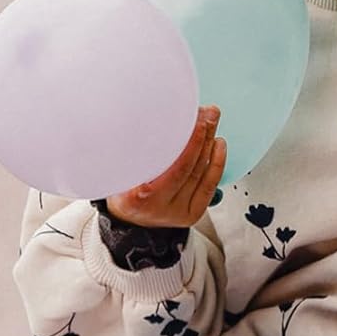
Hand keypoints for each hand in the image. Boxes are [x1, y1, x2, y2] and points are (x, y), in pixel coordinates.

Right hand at [105, 106, 225, 228]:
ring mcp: (177, 213)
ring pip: (200, 175)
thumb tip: (158, 119)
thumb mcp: (119, 172)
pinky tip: (218, 145)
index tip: (195, 122)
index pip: (172, 168)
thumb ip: (135, 154)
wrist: (129, 220)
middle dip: (202, 137)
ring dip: (209, 146)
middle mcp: (159, 208)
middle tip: (209, 115)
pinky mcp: (192, 214)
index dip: (189, 145)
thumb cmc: (122, 189)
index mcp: (136, 198)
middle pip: (189, 168)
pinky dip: (216, 163)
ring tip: (212, 123)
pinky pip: (209, 186)